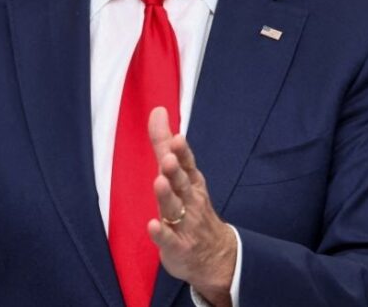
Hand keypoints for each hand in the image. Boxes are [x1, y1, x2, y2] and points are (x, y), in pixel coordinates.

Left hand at [147, 107, 236, 306]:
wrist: (215, 256)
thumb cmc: (193, 209)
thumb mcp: (181, 175)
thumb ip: (164, 145)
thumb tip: (158, 111)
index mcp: (191, 183)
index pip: (187, 165)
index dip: (182, 153)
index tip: (177, 138)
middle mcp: (190, 201)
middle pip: (181, 184)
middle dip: (175, 172)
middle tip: (169, 159)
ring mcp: (185, 224)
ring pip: (174, 208)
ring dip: (167, 196)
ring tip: (159, 183)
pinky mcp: (177, 246)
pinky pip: (168, 240)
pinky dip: (160, 233)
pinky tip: (152, 225)